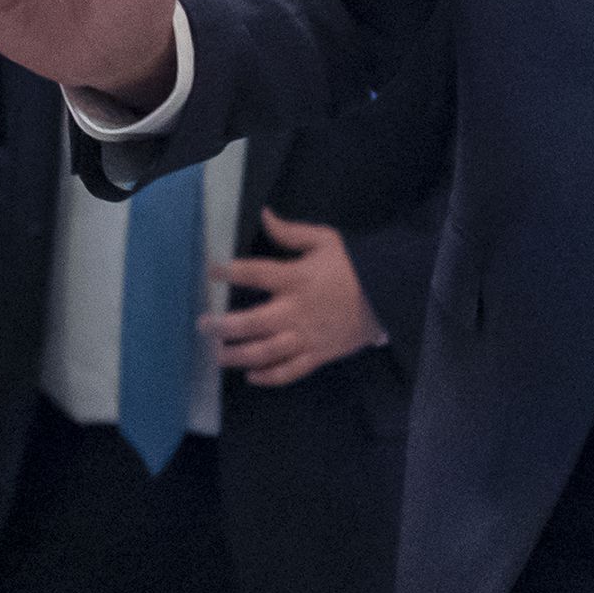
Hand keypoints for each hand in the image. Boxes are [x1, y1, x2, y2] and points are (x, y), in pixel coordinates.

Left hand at [208, 214, 383, 387]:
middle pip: (252, 322)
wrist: (389, 295)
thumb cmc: (354, 266)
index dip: (230, 272)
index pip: (256, 273)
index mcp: (297, 278)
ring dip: (237, 356)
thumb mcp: (326, 240)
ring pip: (266, 352)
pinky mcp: (319, 355)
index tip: (211, 272)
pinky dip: (269, 377)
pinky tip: (251, 376)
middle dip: (223, 326)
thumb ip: (291, 232)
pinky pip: (290, 371)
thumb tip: (264, 214)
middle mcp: (297, 310)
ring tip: (218, 355)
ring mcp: (307, 336)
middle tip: (203, 326)